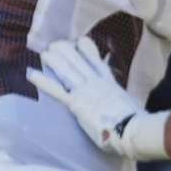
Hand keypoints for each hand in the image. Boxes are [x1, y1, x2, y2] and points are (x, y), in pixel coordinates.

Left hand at [29, 38, 164, 159]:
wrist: (136, 130)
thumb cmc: (139, 126)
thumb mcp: (133, 108)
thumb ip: (125, 103)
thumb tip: (127, 104)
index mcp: (111, 85)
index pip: (98, 63)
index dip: (88, 51)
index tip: (80, 41)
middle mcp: (97, 83)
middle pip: (79, 62)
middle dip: (66, 51)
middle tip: (56, 44)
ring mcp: (86, 91)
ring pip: (67, 71)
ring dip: (54, 61)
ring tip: (43, 53)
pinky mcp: (77, 103)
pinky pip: (57, 90)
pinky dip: (43, 81)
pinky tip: (31, 74)